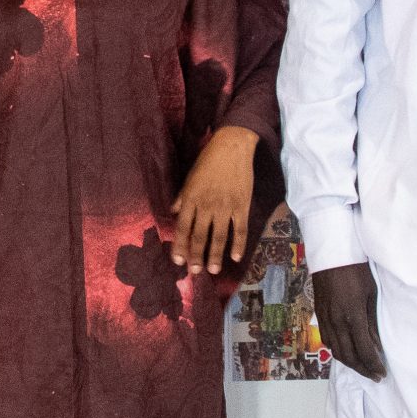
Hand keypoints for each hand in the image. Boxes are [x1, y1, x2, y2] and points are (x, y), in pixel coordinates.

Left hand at [174, 126, 258, 275]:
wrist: (233, 146)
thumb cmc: (208, 160)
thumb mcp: (190, 177)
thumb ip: (183, 197)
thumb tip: (174, 212)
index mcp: (191, 198)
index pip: (183, 227)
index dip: (180, 245)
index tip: (178, 261)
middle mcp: (207, 205)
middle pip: (200, 236)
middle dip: (196, 255)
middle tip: (195, 271)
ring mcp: (226, 207)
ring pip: (219, 236)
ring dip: (215, 255)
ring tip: (212, 270)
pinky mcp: (242, 205)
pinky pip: (240, 229)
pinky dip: (238, 244)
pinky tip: (236, 257)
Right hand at [311, 263, 385, 380]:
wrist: (332, 254)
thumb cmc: (357, 271)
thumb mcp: (372, 294)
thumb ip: (372, 321)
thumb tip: (376, 343)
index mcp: (353, 317)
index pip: (365, 351)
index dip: (373, 365)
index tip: (382, 373)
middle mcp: (337, 323)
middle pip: (348, 356)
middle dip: (362, 369)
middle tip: (374, 376)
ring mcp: (325, 320)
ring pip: (335, 351)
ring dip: (349, 363)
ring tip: (362, 367)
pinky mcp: (318, 315)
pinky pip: (327, 340)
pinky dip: (337, 350)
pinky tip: (346, 351)